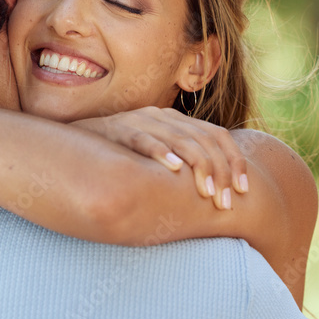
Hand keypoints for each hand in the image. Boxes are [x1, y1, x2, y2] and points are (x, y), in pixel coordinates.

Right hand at [72, 107, 247, 209]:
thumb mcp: (154, 157)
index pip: (217, 135)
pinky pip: (142, 138)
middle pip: (203, 139)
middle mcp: (162, 116)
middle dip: (219, 171)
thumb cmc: (117, 155)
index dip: (234, 161)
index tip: (244, 190)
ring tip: (207, 192)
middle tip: (225, 202)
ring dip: (197, 166)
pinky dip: (159, 152)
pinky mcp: (117, 128)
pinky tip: (173, 168)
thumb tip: (213, 193)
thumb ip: (180, 166)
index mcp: (175, 121)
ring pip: (179, 138)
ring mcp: (139, 120)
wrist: (74, 140)